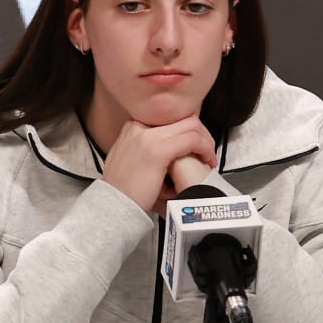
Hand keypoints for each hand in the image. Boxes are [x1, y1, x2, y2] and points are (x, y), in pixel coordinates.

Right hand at [100, 117, 216, 213]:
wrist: (115, 205)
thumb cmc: (124, 189)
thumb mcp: (128, 158)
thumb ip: (142, 146)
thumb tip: (161, 145)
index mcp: (133, 126)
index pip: (170, 117)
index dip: (188, 129)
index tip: (195, 144)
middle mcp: (139, 127)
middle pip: (182, 117)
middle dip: (201, 133)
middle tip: (206, 150)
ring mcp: (147, 137)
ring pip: (191, 125)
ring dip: (206, 141)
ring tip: (208, 157)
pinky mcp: (158, 150)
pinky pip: (193, 140)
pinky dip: (205, 149)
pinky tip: (207, 160)